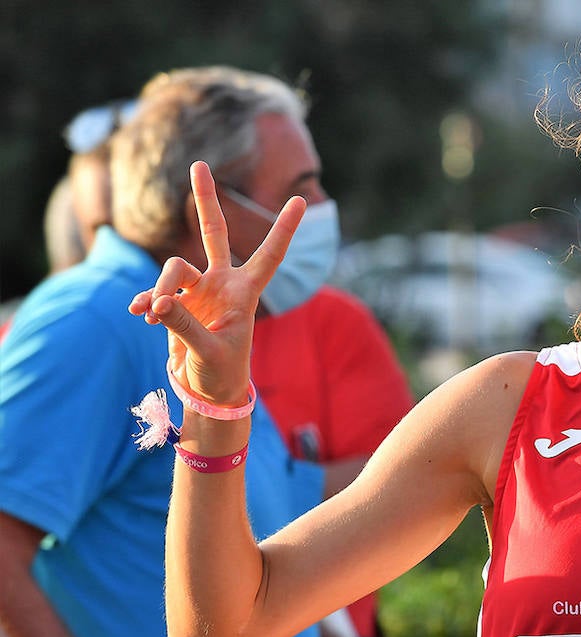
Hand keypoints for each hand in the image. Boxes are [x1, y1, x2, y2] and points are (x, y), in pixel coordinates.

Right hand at [128, 160, 303, 406]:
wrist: (207, 390)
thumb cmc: (222, 373)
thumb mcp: (209, 352)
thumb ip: (183, 326)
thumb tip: (158, 302)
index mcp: (245, 293)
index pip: (269, 255)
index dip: (283, 228)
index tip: (301, 199)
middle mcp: (222, 284)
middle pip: (212, 232)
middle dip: (205, 199)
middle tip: (199, 164)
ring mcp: (198, 290)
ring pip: (173, 269)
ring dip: (160, 289)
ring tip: (151, 315)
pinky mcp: (175, 302)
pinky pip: (155, 293)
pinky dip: (147, 302)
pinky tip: (139, 314)